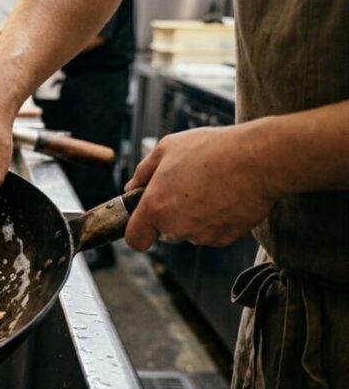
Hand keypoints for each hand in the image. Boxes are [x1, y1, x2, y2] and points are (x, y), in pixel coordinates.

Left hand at [124, 124, 279, 250]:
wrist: (258, 160)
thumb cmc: (211, 150)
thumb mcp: (166, 148)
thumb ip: (142, 172)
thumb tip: (131, 188)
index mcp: (155, 207)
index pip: (135, 239)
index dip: (138, 230)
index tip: (145, 219)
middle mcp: (176, 228)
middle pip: (165, 232)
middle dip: (170, 215)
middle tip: (186, 187)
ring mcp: (202, 236)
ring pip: (190, 231)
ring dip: (194, 215)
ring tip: (210, 186)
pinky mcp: (226, 238)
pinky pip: (213, 232)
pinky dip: (216, 218)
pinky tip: (225, 195)